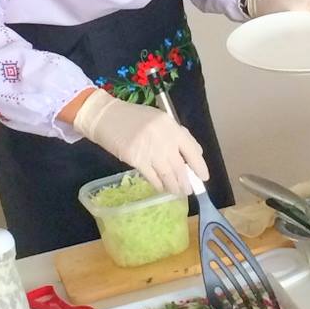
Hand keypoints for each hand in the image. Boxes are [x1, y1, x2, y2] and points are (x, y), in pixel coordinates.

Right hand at [73, 89, 208, 195]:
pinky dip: (159, 185)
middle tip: (188, 190)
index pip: (191, 149)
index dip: (199, 166)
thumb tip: (195, 153)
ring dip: (174, 186)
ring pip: (168, 175)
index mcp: (171, 126)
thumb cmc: (133, 117)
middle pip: (180, 167)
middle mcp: (163, 138)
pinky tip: (161, 188)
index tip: (203, 177)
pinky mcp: (135, 159)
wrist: (106, 116)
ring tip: (177, 192)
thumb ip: (177, 134)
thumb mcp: (159, 119)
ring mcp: (149, 150)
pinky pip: (152, 177)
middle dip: (186, 182)